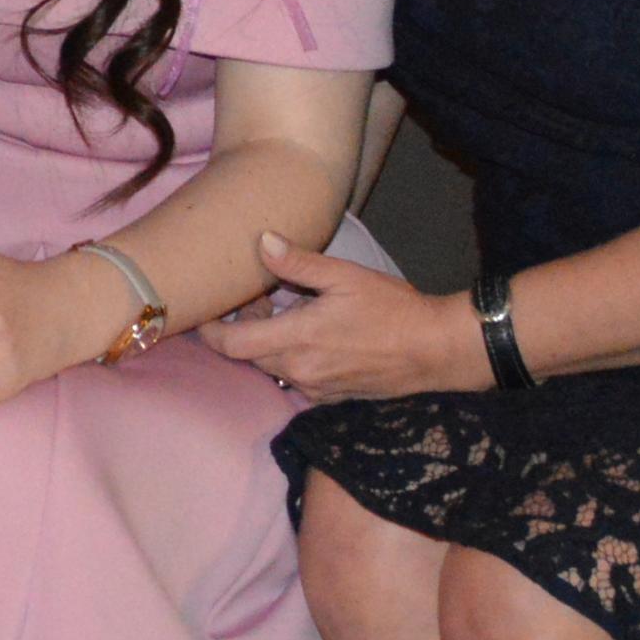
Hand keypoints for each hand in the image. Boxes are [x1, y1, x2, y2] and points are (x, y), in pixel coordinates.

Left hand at [200, 231, 493, 399]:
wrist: (436, 350)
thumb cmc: (393, 309)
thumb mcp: (345, 276)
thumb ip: (298, 262)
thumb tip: (261, 241)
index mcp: (296, 341)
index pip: (232, 345)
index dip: (209, 331)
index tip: (203, 312)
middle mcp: (299, 372)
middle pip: (248, 356)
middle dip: (242, 330)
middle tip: (258, 299)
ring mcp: (315, 389)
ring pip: (272, 368)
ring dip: (267, 344)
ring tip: (287, 311)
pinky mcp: (331, 397)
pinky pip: (296, 380)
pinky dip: (291, 358)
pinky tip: (310, 335)